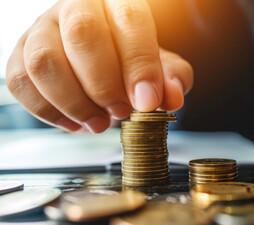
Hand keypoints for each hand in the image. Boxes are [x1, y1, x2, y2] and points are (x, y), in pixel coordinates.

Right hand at [6, 0, 192, 132]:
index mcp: (116, 2)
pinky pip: (20, 83)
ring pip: (45, 61)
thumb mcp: (161, 67)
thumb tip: (171, 97)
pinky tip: (76, 121)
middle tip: (122, 111)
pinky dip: (49, 112)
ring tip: (100, 122)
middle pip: (82, 34)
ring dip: (75, 102)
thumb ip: (172, 78)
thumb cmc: (131, 61)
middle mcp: (75, 7)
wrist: (100, 60)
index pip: (130, 19)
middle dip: (104, 84)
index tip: (147, 101)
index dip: (140, 63)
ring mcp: (41, 28)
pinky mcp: (20, 54)